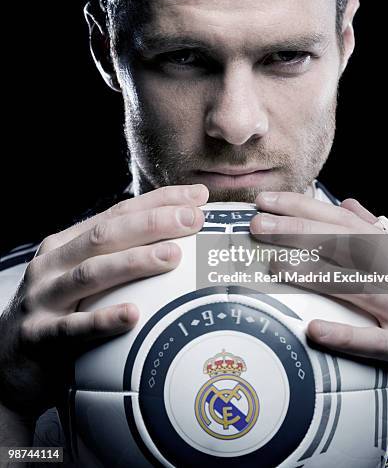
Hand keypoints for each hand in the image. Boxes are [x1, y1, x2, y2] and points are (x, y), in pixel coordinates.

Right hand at [0, 184, 207, 419]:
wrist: (6, 362)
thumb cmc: (56, 314)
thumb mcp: (79, 277)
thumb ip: (115, 258)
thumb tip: (174, 242)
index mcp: (67, 244)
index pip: (118, 213)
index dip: (158, 201)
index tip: (196, 197)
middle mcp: (53, 264)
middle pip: (106, 234)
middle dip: (153, 223)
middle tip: (193, 219)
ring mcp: (43, 298)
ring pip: (91, 272)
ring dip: (134, 262)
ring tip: (173, 255)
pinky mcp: (38, 336)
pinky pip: (73, 328)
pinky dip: (103, 319)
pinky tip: (132, 314)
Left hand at [250, 191, 387, 437]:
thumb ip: (375, 234)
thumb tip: (348, 203)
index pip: (342, 221)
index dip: (303, 207)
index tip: (265, 202)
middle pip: (348, 245)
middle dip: (302, 231)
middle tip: (260, 226)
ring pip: (360, 286)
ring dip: (318, 274)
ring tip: (277, 265)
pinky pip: (377, 342)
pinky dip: (346, 334)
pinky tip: (314, 328)